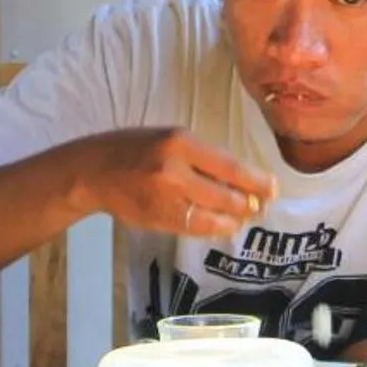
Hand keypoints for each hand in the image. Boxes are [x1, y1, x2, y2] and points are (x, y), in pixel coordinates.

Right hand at [82, 127, 276, 238]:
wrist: (93, 171)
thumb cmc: (134, 148)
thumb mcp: (169, 138)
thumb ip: (202, 156)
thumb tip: (240, 178)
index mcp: (180, 143)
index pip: (229, 166)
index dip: (256, 181)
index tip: (273, 187)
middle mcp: (174, 172)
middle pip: (226, 195)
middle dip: (250, 204)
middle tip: (262, 205)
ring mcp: (165, 200)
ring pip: (214, 217)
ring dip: (234, 219)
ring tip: (243, 216)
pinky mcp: (158, 220)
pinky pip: (195, 229)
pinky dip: (214, 228)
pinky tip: (222, 225)